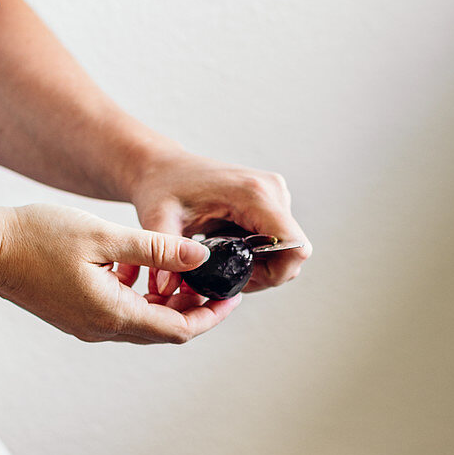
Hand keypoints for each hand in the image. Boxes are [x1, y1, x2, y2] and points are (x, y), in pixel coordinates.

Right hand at [0, 203, 239, 343]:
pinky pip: (121, 316)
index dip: (211, 315)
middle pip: (164, 331)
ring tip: (186, 273)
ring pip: (143, 324)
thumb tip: (200, 257)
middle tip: (214, 282)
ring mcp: (87, 326)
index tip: (231, 297)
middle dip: (195, 309)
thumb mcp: (105, 236)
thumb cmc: (35, 236)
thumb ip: (156, 249)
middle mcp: (102, 329)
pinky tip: (143, 271)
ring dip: (168, 305)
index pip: (179, 328)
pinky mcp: (75, 316)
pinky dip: (142, 300)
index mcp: (114, 314)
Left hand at [124, 150, 311, 298]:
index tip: (241, 279)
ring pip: (287, 249)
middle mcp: (271, 191)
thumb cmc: (161, 188)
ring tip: (223, 262)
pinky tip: (228, 249)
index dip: (276, 273)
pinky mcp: (270, 200)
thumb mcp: (158, 220)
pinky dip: (258, 253)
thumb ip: (165, 253)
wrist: (163, 166)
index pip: (294, 245)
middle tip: (226, 276)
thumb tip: (165, 288)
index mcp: (253, 194)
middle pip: (294, 252)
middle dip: (265, 274)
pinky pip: (278, 239)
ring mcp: (274, 194)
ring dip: (261, 265)